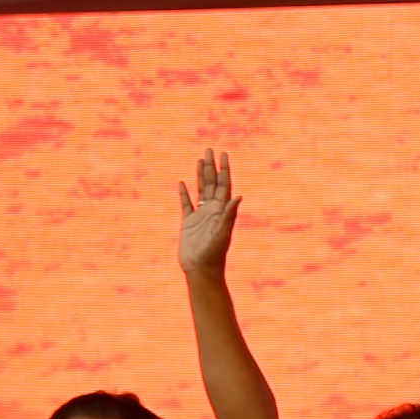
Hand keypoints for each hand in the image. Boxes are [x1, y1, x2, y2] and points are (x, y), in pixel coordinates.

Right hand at [176, 150, 238, 274]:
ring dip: (199, 175)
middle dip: (211, 166)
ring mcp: (200, 215)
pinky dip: (184, 193)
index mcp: (222, 211)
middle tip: (209, 149)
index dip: (224, 169)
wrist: (201, 269)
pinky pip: (186, 204)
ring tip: (199, 160)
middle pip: (212, 183)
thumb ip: (229, 214)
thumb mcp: (223, 232)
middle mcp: (213, 210)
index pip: (224, 185)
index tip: (223, 154)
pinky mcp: (188, 222)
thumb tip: (238, 196)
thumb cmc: (214, 254)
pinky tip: (182, 183)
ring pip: (200, 190)